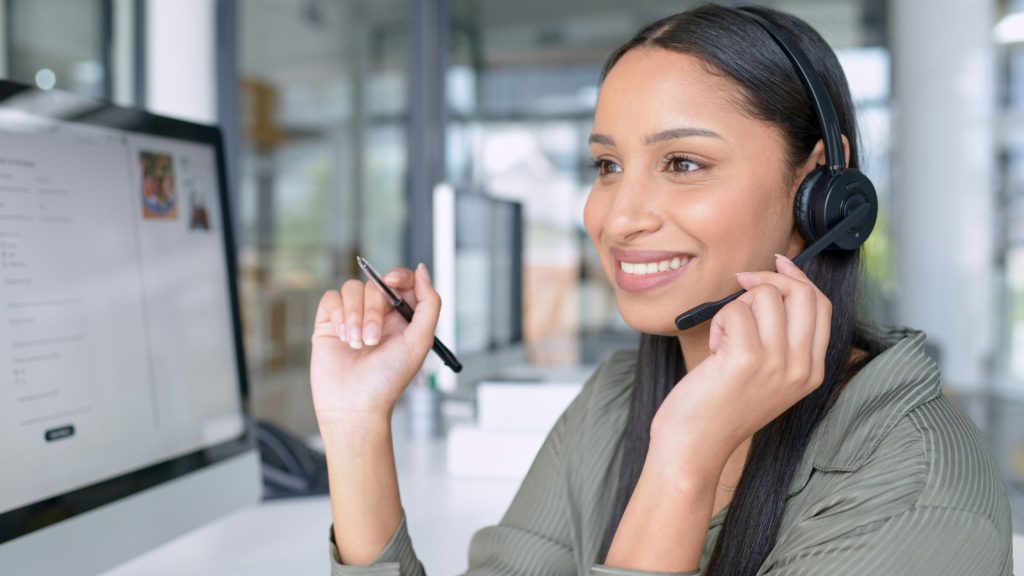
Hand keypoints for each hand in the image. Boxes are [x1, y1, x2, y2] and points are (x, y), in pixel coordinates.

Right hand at [310, 263, 440, 425]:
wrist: (354, 406)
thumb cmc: (388, 380)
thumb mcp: (420, 341)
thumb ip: (429, 304)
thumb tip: (423, 270)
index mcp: (401, 317)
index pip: (402, 281)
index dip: (398, 276)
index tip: (392, 283)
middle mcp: (378, 314)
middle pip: (375, 285)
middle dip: (374, 310)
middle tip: (373, 339)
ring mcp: (352, 317)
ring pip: (352, 289)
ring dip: (355, 316)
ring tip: (356, 344)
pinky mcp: (329, 322)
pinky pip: (332, 299)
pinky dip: (338, 315)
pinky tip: (342, 338)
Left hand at [650, 253, 831, 478]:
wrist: (695, 446)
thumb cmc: (720, 406)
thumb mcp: (765, 374)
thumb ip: (779, 337)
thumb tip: (776, 282)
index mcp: (812, 371)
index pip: (821, 306)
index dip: (799, 278)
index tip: (777, 264)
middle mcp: (801, 368)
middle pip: (802, 293)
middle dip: (768, 279)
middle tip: (742, 285)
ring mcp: (777, 364)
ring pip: (765, 296)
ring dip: (736, 307)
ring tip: (724, 338)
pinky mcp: (746, 359)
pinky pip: (735, 310)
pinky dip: (719, 321)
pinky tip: (715, 348)